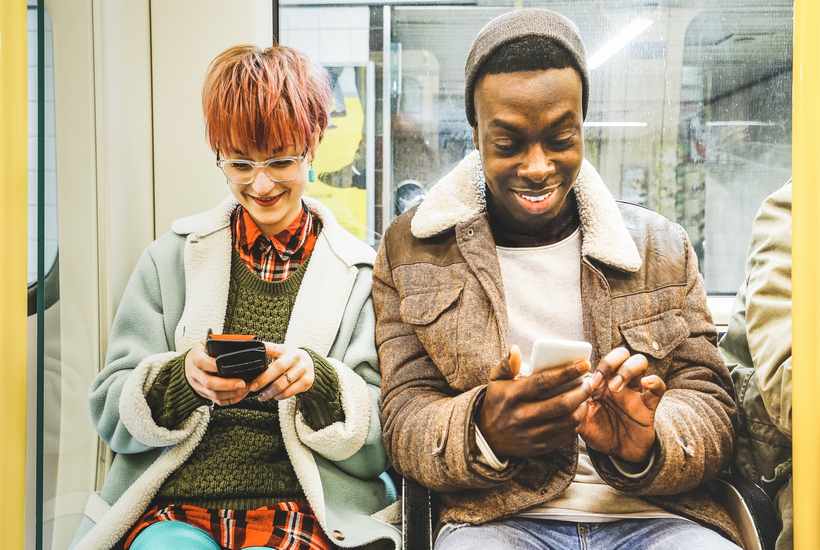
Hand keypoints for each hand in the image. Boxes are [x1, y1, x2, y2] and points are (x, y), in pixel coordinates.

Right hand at [184, 342, 248, 405]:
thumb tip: (231, 341)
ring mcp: (198, 385)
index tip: (227, 365)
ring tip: (244, 389)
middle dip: (227, 384)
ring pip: (213, 394)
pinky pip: (216, 400)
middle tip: (242, 383)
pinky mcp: (203, 394)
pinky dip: (229, 400)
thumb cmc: (201, 353)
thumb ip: (215, 343)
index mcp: (195, 358)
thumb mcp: (204, 344)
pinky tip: (239, 395)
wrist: (188, 365)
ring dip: (230, 394)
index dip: (213, 365)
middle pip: (209, 382)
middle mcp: (195, 373)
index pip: (202, 362)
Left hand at [248, 344, 314, 400]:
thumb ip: (267, 357)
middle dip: (263, 379)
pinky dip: (281, 396)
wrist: (309, 363)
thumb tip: (248, 365)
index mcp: (285, 349)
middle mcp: (296, 357)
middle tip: (253, 388)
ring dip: (270, 392)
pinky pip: (291, 391)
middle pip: (278, 367)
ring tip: (262, 396)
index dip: (264, 349)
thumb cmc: (288, 361)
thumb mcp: (279, 354)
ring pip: (284, 383)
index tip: (251, 354)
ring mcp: (303, 368)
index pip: (273, 347)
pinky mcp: (308, 380)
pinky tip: (275, 396)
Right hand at [476, 345, 591, 458]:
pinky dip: (576, 424)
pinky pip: (565, 436)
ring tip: (587, 397)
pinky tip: (579, 413)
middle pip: (560, 404)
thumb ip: (506, 364)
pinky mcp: (538, 447)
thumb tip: (515, 349)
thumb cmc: (496, 403)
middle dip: (581, 391)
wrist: (487, 438)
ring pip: (566, 421)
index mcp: (512, 396)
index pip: (543, 382)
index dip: (567, 372)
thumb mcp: (495, 381)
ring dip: (582, 408)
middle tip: (590, 382)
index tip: (584, 364)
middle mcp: (522, 416)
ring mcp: (531, 434)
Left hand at [577, 347, 666, 462]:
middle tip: (603, 382)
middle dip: (611, 361)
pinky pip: (659, 386)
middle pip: (621, 353)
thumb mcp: (581, 423)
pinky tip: (645, 385)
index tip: (589, 384)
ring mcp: (635, 391)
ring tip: (616, 387)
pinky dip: (654, 381)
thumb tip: (566, 400)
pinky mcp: (650, 404)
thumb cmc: (598, 432)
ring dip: (628, 369)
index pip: (598, 360)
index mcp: (600, 382)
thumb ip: (573, 411)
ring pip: (640, 362)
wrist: (619, 452)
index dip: (593, 366)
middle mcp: (618, 381)